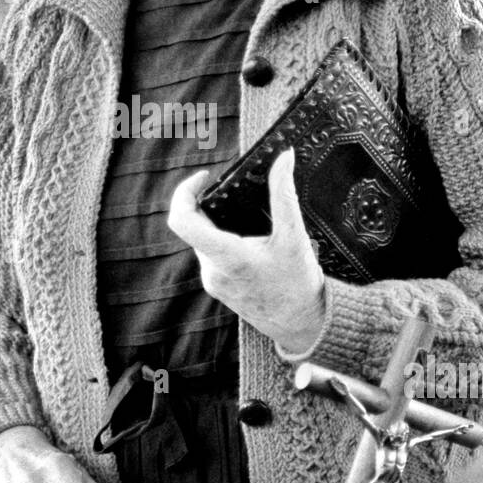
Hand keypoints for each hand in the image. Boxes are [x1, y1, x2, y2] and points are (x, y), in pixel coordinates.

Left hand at [168, 147, 325, 355]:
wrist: (302, 326)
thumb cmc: (299, 284)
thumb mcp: (295, 236)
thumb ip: (285, 194)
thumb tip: (284, 157)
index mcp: (227, 257)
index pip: (181, 220)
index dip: (184, 192)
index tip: (205, 177)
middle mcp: (212, 270)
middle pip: (194, 226)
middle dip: (212, 205)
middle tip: (238, 193)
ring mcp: (212, 281)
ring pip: (203, 240)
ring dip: (220, 224)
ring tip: (250, 220)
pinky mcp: (217, 287)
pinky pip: (211, 254)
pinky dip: (225, 241)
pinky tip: (251, 241)